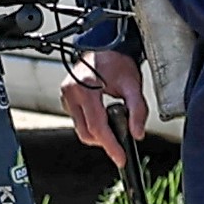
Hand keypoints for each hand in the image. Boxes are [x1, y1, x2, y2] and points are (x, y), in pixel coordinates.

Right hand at [61, 49, 149, 165]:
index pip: (97, 126)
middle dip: (104, 141)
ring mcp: (66, 95)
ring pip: (80, 128)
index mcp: (86, 87)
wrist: (105, 45)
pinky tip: (103, 116)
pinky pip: (78, 120)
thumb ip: (138, 110)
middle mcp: (72, 92)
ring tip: (114, 121)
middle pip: (86, 132)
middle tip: (121, 138)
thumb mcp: (133, 85)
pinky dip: (91, 124)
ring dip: (98, 133)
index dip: (110, 146)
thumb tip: (137, 134)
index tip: (121, 158)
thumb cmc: (118, 61)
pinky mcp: (66, 98)